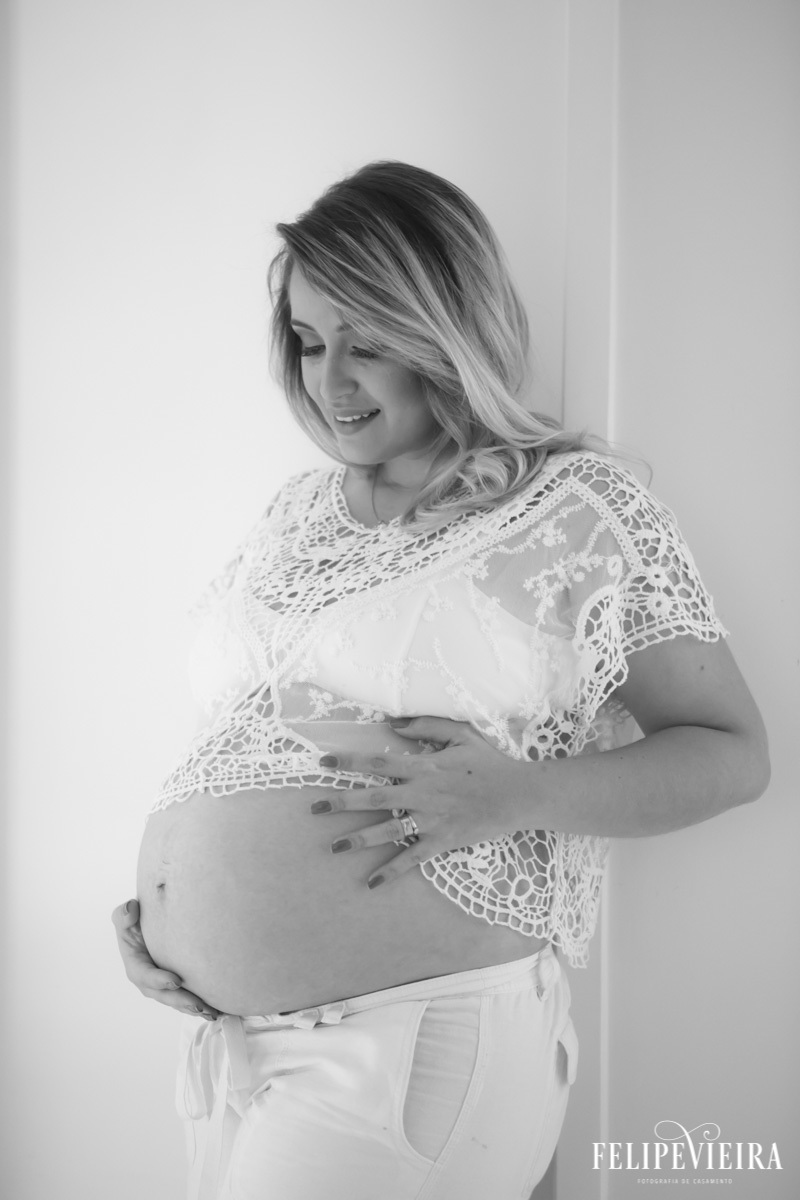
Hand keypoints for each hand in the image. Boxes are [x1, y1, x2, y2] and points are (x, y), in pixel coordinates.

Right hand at [111, 899, 220, 1019]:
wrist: (148, 926)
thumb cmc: (136, 920)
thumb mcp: (125, 915)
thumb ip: (124, 914)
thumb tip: (131, 909)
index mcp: (135, 965)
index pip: (144, 975)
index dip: (158, 980)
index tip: (176, 980)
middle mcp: (148, 980)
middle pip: (164, 994)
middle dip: (181, 1001)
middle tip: (199, 1006)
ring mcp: (162, 986)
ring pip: (177, 1001)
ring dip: (194, 1009)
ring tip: (212, 1013)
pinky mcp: (175, 986)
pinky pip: (186, 999)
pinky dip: (200, 1007)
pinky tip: (217, 1011)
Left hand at [310, 716, 527, 887]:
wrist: (519, 795)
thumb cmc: (489, 763)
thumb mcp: (461, 733)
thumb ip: (426, 726)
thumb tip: (393, 723)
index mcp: (424, 766)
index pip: (378, 761)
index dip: (349, 761)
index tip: (324, 761)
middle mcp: (422, 792)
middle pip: (373, 796)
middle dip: (341, 802)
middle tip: (314, 808)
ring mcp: (431, 819)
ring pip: (387, 829)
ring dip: (358, 839)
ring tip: (334, 847)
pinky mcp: (442, 842)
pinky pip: (412, 859)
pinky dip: (392, 871)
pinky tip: (372, 882)